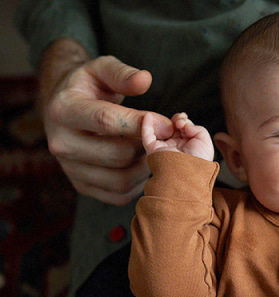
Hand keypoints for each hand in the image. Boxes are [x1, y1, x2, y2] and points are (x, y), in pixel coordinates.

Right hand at [39, 39, 172, 204]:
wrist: (64, 107)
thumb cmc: (89, 86)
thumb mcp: (102, 69)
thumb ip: (123, 74)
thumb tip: (145, 79)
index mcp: (64, 111)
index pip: (106, 121)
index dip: (142, 124)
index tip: (167, 124)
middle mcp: (61, 143)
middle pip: (118, 154)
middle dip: (147, 146)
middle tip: (162, 138)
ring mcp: (70, 169)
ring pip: (120, 179)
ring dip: (145, 167)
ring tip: (153, 150)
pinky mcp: (82, 185)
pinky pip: (118, 195)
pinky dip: (137, 184)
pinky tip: (142, 165)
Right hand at [142, 112, 213, 160]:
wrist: (189, 172)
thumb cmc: (199, 160)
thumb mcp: (205, 141)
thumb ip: (197, 128)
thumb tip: (184, 124)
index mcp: (189, 145)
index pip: (185, 129)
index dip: (185, 121)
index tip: (185, 121)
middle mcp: (176, 147)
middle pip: (174, 128)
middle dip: (177, 119)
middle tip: (179, 120)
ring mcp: (165, 148)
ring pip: (161, 131)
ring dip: (164, 120)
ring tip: (172, 119)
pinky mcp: (154, 151)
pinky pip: (147, 136)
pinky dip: (146, 126)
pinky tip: (148, 116)